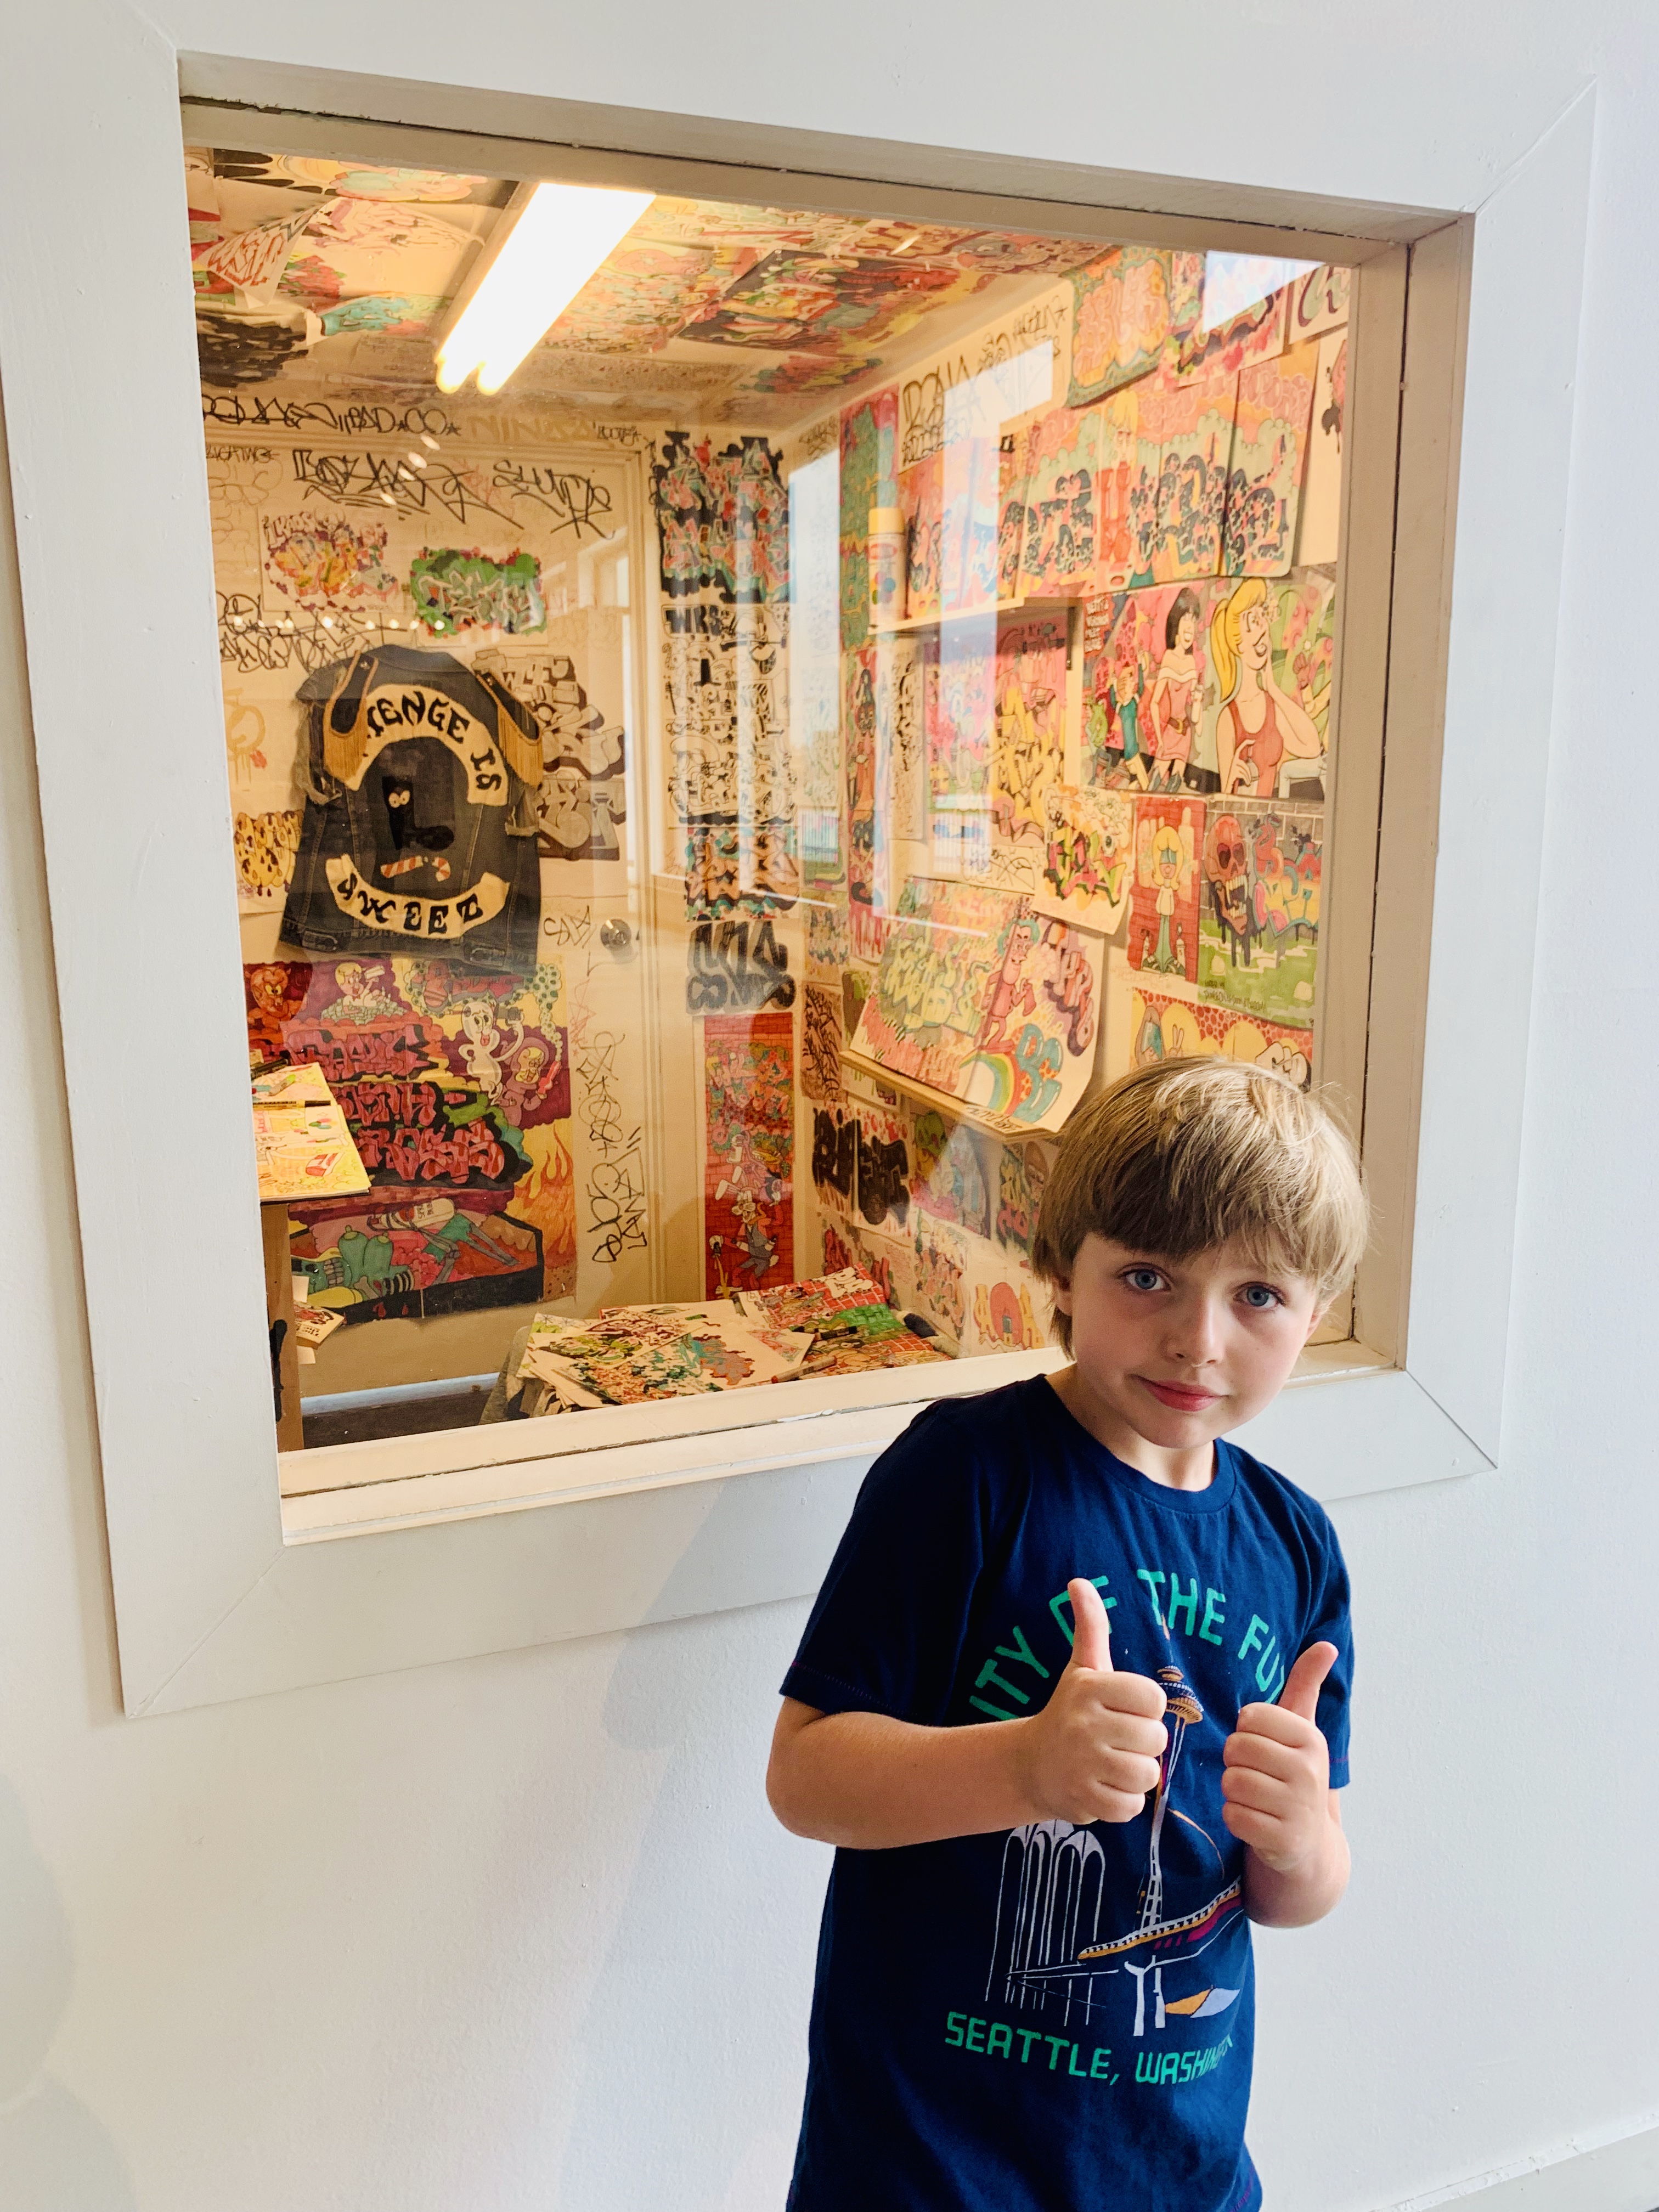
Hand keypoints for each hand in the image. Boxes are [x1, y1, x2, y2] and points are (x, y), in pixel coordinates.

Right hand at [1019, 1579, 1167, 1824]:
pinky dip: (1124, 1802)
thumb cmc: (1071, 1711)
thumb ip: (1090, 1626)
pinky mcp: (1084, 1800)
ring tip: (1114, 1765)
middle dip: (1144, 1743)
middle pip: (1156, 1739)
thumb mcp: (1082, 1668)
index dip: (1146, 1708)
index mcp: (1090, 1687)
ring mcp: (1083, 1764)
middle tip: (1120, 1740)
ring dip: (1137, 1775)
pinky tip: (1105, 1787)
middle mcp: (1085, 1724)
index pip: (1154, 1700)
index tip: (1125, 1709)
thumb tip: (1079, 1581)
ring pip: (1148, 1775)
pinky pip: (1132, 1806)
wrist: (1031, 1765)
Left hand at [1221, 1644, 1336, 1872]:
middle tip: (1256, 1774)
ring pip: (1231, 1782)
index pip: (1249, 1717)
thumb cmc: (1294, 1773)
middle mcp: (1309, 1772)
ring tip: (1256, 1797)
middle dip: (1236, 1762)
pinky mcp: (1282, 1840)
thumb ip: (1306, 1684)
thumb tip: (1327, 1644)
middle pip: (1235, 1748)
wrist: (1309, 1843)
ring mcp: (1298, 1808)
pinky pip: (1232, 1815)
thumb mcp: (1302, 1728)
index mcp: (1311, 1739)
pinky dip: (1235, 1818)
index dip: (1245, 1731)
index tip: (1263, 1745)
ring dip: (1234, 1791)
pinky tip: (1255, 1820)